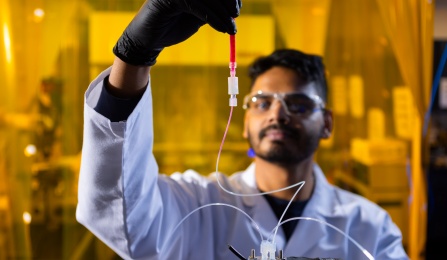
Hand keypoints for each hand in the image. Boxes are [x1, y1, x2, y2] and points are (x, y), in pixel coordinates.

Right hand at [113, 0, 240, 65]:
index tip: (237, 9)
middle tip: (235, 16)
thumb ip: (212, 8)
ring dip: (222, 14)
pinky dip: (213, 18)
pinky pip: (197, 5)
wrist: (149, 40)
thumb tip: (234, 5)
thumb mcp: (198, 15)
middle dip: (227, 1)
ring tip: (231, 29)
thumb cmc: (173, 26)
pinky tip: (222, 29)